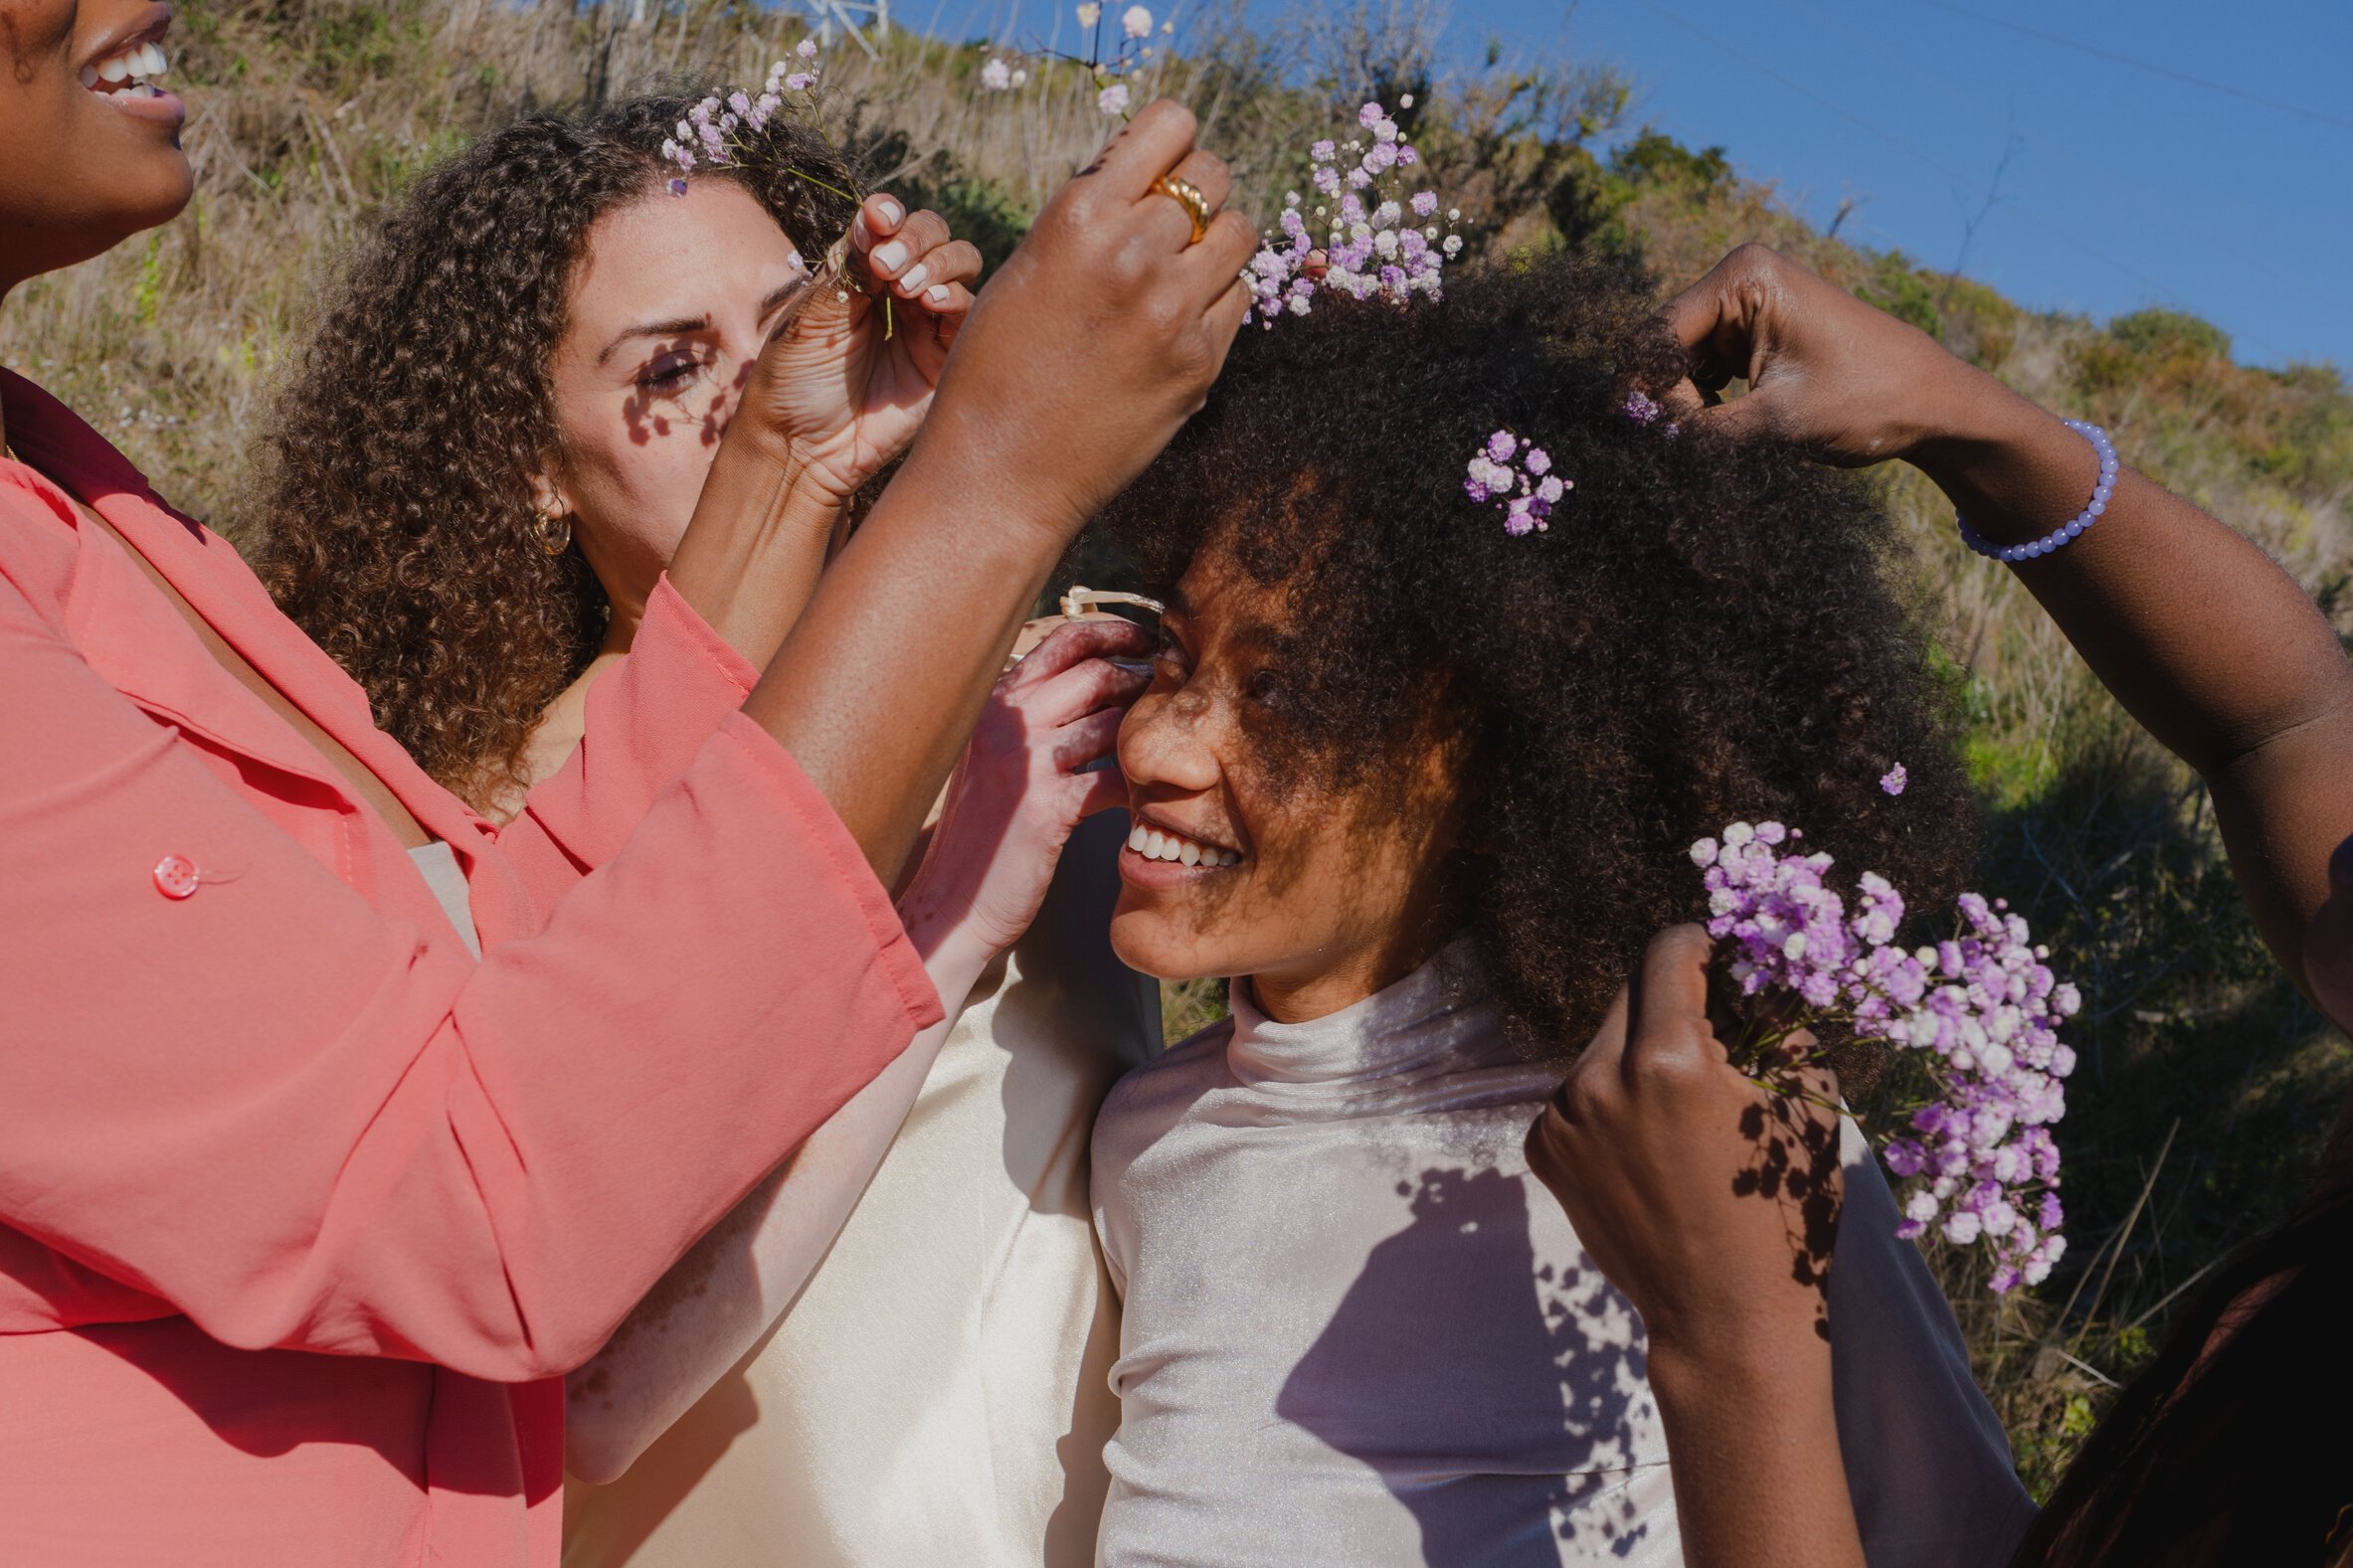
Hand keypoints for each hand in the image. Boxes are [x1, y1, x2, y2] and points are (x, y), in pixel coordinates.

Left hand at [738, 193, 982, 500]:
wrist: (803, 448)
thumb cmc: (793, 380)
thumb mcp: (813, 313)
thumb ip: (851, 267)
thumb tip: (877, 215)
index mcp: (861, 276)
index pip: (892, 226)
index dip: (891, 215)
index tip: (878, 218)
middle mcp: (899, 294)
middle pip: (934, 237)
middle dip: (916, 238)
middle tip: (887, 265)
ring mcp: (927, 326)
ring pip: (961, 266)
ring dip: (938, 262)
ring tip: (907, 288)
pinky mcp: (947, 360)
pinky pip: (970, 314)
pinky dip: (955, 298)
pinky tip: (928, 305)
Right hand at [898, 617, 1149, 958]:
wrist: (952, 901)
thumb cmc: (982, 834)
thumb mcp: (994, 759)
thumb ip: (1033, 719)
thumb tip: (1095, 684)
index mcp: (994, 703)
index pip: (1064, 641)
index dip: (1115, 633)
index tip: (1149, 644)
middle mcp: (1006, 722)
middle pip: (1096, 673)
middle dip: (1143, 682)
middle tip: (1172, 700)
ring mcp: (1024, 763)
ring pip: (1111, 723)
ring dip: (1148, 734)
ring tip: (1168, 750)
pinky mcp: (1046, 809)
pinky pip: (1114, 779)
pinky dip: (1139, 785)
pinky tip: (1147, 798)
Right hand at [902, 99, 1258, 544]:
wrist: (1001, 472)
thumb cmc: (997, 368)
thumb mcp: (1028, 268)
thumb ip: (1092, 219)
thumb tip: (1154, 180)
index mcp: (1081, 216)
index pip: (1172, 125)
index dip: (1171, 141)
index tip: (1158, 165)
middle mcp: (1134, 253)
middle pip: (1215, 176)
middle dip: (1197, 193)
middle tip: (1171, 227)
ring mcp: (1174, 311)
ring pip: (1241, 234)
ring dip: (1216, 243)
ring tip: (1180, 272)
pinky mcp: (1201, 362)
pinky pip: (1238, 300)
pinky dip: (1216, 301)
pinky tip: (1176, 323)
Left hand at [1523, 924, 1844, 1364]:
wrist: (1725, 1318)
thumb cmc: (1781, 1213)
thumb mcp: (1803, 1106)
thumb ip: (1775, 1021)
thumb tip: (1755, 969)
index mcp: (1668, 1060)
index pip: (1668, 954)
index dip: (1701, 944)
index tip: (1721, 951)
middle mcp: (1598, 1079)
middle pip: (1631, 994)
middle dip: (1674, 1002)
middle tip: (1718, 1029)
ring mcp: (1561, 1116)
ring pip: (1604, 1045)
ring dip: (1641, 1053)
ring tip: (1688, 1106)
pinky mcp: (1543, 1148)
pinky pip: (1581, 1094)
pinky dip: (1614, 1100)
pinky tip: (1654, 1145)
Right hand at [1663, 243, 2003, 465]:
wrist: (1933, 402)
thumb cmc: (1867, 401)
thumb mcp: (1775, 422)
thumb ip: (1700, 431)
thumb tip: (1643, 442)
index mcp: (1744, 277)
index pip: (1657, 335)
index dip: (1641, 389)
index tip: (1642, 440)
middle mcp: (1741, 277)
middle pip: (1663, 345)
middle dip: (1667, 398)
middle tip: (1687, 446)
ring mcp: (1749, 302)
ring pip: (1680, 360)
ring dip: (1687, 404)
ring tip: (1719, 437)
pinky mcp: (1757, 328)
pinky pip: (1705, 365)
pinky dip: (1707, 400)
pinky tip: (1731, 424)